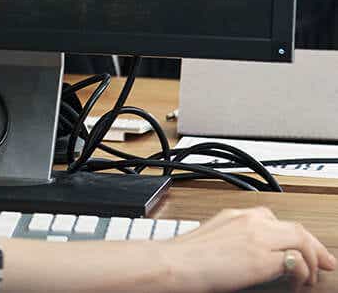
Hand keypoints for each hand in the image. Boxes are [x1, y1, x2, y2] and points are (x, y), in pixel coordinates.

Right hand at [160, 207, 335, 292]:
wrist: (175, 262)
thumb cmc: (187, 257)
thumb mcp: (213, 239)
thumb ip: (234, 240)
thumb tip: (250, 255)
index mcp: (235, 215)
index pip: (274, 218)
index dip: (295, 235)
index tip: (303, 249)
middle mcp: (248, 220)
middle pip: (295, 227)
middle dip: (315, 247)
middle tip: (326, 263)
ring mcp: (256, 236)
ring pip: (300, 238)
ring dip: (312, 260)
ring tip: (311, 278)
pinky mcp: (260, 256)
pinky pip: (296, 260)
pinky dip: (303, 272)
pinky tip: (297, 283)